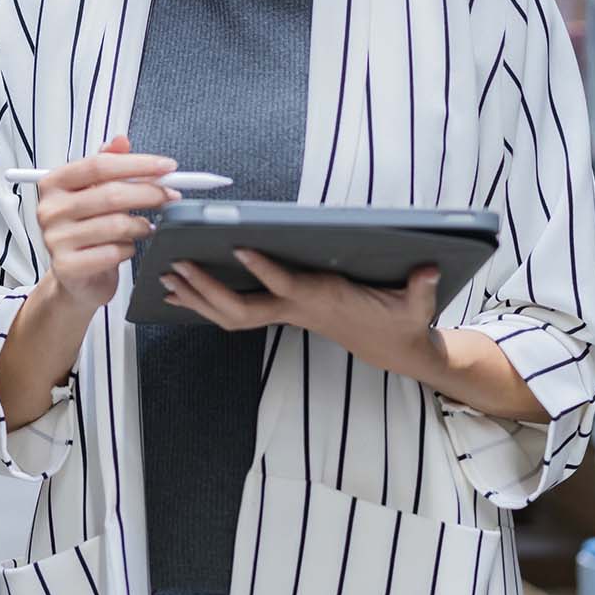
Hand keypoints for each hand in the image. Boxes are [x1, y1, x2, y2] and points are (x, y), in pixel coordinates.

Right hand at [33, 136, 179, 313]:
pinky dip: (129, 249)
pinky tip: (127, 247)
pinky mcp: (68, 266)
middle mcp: (50, 210)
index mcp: (54, 184)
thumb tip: (121, 141)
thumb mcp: (94, 193)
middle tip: (169, 194)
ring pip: (116, 224)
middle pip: (111, 193)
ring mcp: (56, 239)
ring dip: (141, 225)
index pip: (99, 165)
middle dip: (149, 192)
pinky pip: (113, 252)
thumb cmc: (85, 231)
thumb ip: (107, 165)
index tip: (165, 166)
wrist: (74, 278)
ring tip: (147, 227)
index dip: (137, 164)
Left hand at [161, 248, 442, 381]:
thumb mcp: (417, 307)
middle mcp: (297, 309)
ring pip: (231, 314)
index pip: (286, 286)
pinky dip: (206, 301)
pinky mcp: (282, 313)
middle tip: (175, 266)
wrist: (395, 349)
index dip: (263, 269)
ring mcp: (286, 314)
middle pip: (241, 308)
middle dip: (207, 289)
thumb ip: (420, 289)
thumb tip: (430, 267)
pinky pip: (236, 311)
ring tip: (164, 277)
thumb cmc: (401, 321)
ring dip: (197, 297)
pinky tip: (182, 289)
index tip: (239, 246)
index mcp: (323, 301)